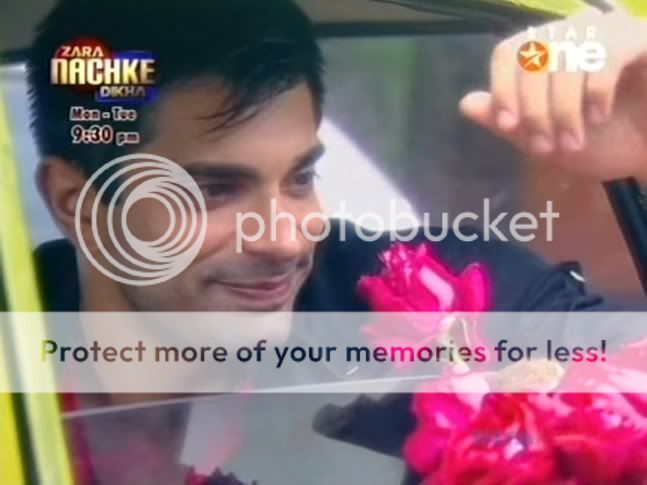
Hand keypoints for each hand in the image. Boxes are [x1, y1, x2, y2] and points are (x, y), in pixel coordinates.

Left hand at [460, 5, 646, 180]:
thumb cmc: (599, 142)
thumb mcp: (544, 139)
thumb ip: (507, 122)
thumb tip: (466, 104)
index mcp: (546, 52)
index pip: (508, 52)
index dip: (502, 89)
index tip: (508, 125)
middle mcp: (572, 31)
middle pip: (533, 57)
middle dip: (533, 110)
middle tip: (544, 146)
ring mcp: (607, 29)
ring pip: (565, 58)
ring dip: (563, 109)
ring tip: (573, 141)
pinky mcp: (639, 37)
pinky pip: (605, 55)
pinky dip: (595, 92)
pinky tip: (598, 116)